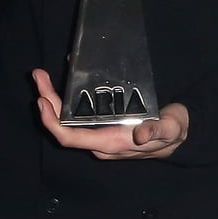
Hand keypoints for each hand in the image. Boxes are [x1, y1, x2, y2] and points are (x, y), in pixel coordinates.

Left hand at [33, 69, 187, 158]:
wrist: (179, 136)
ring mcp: (99, 135)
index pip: (71, 138)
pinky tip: (63, 81)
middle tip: (38, 75)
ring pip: (67, 121)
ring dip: (53, 100)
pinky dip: (66, 99)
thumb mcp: (171, 128)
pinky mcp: (102, 127)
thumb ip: (157, 131)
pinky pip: (77, 116)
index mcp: (111, 143)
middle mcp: (99, 142)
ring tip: (43, 76)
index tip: (42, 100)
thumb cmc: (174, 130)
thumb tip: (141, 134)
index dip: (52, 122)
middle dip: (47, 102)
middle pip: (63, 127)